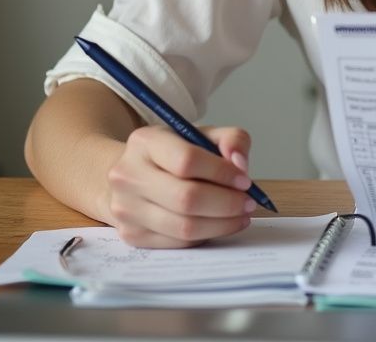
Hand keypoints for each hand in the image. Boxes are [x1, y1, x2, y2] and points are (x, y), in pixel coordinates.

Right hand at [105, 125, 256, 247]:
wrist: (131, 176)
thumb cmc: (172, 154)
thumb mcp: (201, 134)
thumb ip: (231, 139)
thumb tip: (241, 165)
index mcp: (145, 142)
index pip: (187, 161)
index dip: (221, 173)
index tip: (245, 180)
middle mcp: (128, 176)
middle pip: (186, 198)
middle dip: (226, 203)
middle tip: (249, 203)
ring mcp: (126, 209)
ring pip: (183, 226)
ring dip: (221, 224)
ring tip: (241, 215)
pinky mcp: (131, 235)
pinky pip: (177, 242)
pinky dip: (205, 235)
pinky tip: (220, 224)